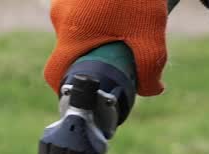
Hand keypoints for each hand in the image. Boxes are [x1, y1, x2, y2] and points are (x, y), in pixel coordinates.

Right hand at [44, 0, 170, 96]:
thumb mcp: (150, 33)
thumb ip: (150, 68)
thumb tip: (153, 90)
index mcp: (71, 34)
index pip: (55, 73)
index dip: (67, 87)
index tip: (85, 91)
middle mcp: (61, 16)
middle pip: (71, 49)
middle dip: (93, 55)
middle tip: (118, 54)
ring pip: (78, 27)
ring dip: (97, 32)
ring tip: (125, 24)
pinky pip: (81, 9)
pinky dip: (96, 13)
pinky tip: (119, 7)